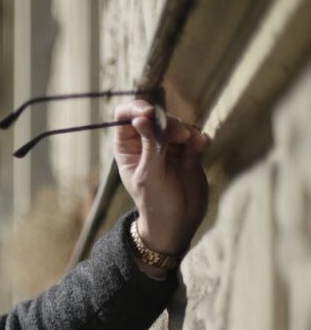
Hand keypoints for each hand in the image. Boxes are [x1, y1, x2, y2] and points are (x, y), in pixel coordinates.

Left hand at [113, 100, 209, 253]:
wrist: (178, 221)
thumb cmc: (155, 201)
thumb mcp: (149, 174)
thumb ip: (149, 145)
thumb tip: (141, 118)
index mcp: (127, 146)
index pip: (125, 115)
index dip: (137, 108)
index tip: (152, 113)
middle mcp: (145, 142)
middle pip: (157, 116)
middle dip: (170, 123)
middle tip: (182, 136)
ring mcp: (167, 146)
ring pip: (178, 124)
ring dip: (189, 131)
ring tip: (196, 145)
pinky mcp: (187, 151)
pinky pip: (194, 135)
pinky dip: (200, 138)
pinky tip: (204, 146)